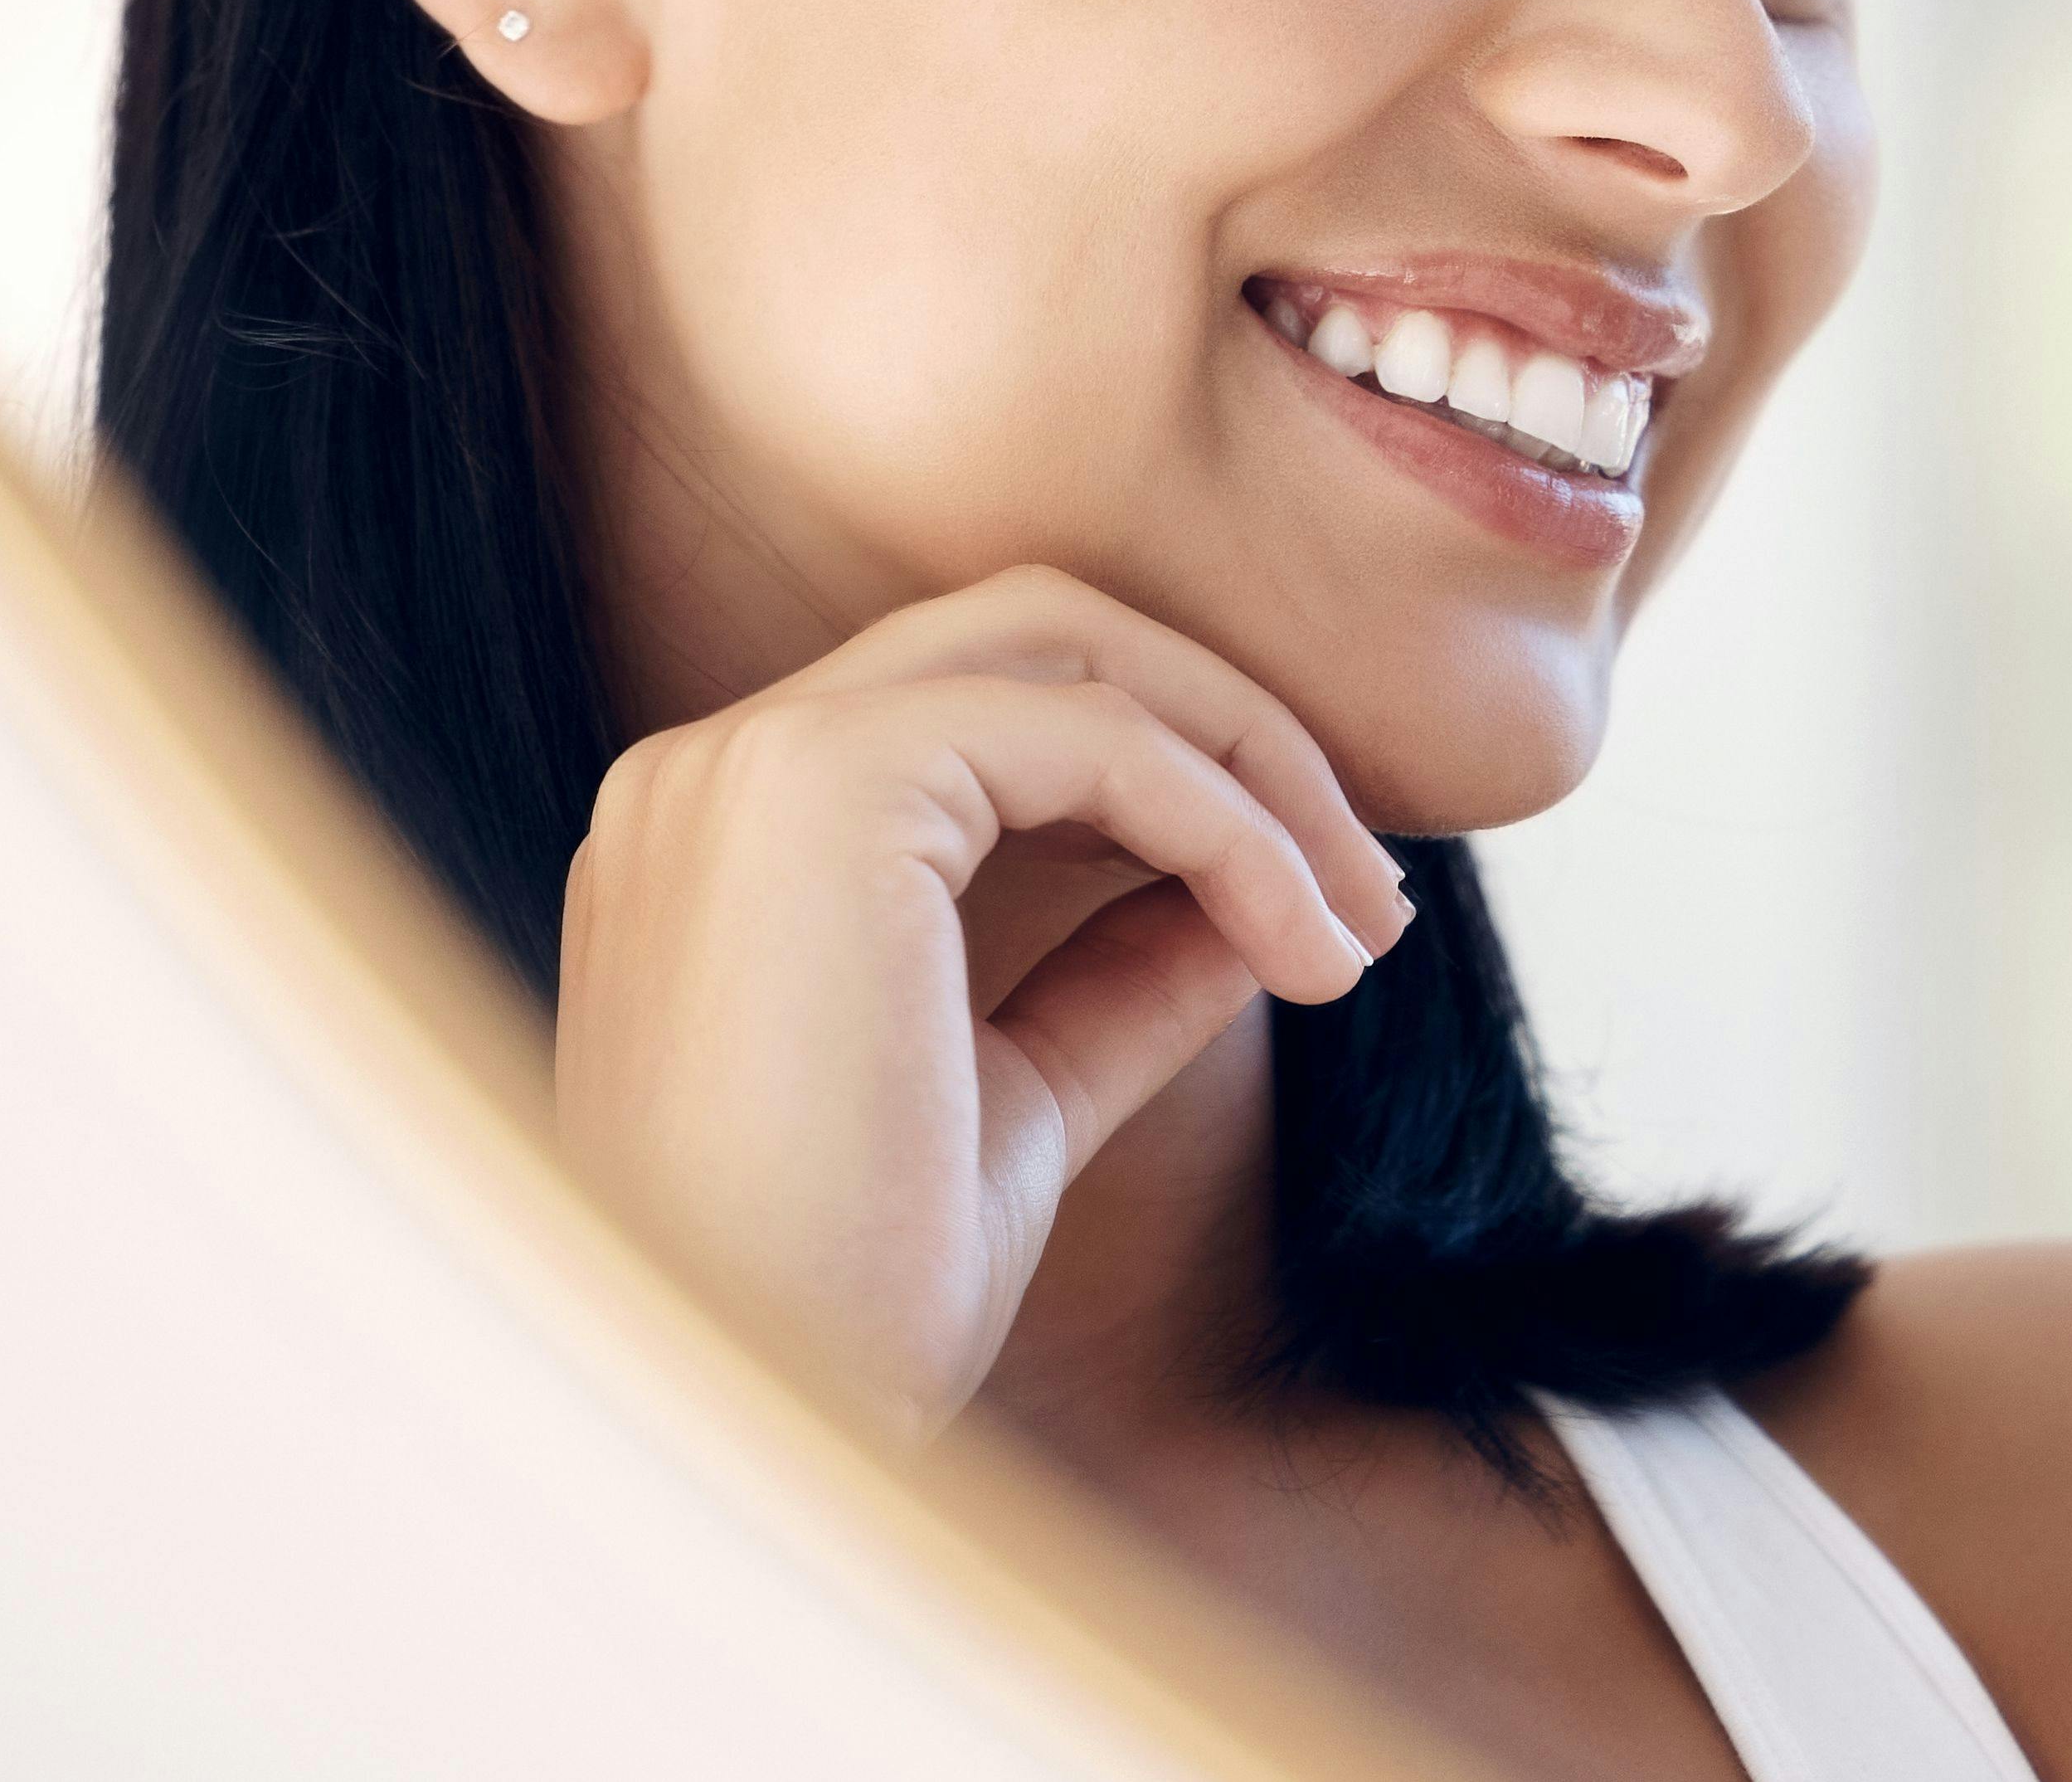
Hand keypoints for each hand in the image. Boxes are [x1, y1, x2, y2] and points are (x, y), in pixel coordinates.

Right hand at [549, 565, 1417, 1444]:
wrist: (760, 1438)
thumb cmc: (852, 1313)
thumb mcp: (1017, 1103)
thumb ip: (1117, 974)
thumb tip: (1257, 897)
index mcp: (720, 845)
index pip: (979, 710)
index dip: (1170, 774)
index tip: (1314, 908)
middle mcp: (705, 774)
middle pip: (1027, 633)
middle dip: (1225, 730)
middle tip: (1366, 886)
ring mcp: (746, 764)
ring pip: (1071, 656)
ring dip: (1253, 769)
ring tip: (1360, 923)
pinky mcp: (820, 785)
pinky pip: (1100, 742)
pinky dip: (1235, 829)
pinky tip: (1307, 952)